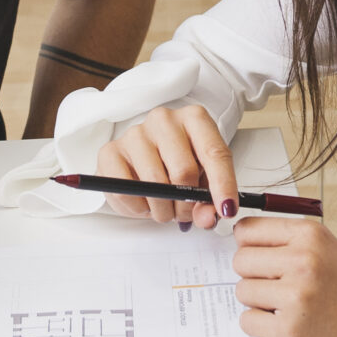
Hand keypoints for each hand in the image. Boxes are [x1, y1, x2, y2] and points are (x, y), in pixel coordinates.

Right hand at [94, 103, 236, 229]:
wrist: (146, 154)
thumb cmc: (179, 162)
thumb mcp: (202, 178)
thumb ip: (208, 201)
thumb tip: (208, 217)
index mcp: (194, 118)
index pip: (214, 153)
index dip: (223, 185)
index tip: (227, 209)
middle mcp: (164, 120)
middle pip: (183, 171)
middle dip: (187, 204)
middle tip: (184, 213)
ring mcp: (135, 133)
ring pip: (154, 184)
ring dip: (162, 210)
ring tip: (164, 208)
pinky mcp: (110, 151)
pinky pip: (125, 192)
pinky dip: (138, 208)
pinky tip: (144, 203)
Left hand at [233, 214, 336, 336]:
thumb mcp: (325, 250)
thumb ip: (286, 242)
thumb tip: (241, 237)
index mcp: (311, 236)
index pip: (248, 229)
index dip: (248, 245)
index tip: (258, 255)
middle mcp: (303, 262)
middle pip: (241, 260)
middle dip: (253, 275)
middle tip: (277, 285)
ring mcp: (295, 297)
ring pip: (242, 291)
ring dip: (258, 302)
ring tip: (286, 306)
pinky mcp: (288, 330)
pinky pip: (247, 321)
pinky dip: (261, 325)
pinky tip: (284, 323)